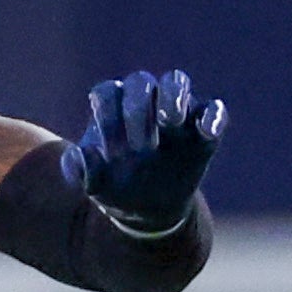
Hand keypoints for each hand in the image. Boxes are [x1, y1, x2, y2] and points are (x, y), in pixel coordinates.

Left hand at [61, 70, 223, 233]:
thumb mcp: (92, 185)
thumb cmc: (114, 186)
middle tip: (140, 147)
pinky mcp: (202, 128)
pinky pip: (213, 110)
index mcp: (111, 109)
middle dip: (137, 108)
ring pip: (176, 81)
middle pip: (140, 82)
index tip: (111, 154)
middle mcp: (143, 101)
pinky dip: (212, 116)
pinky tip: (207, 131)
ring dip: (174, 95)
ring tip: (170, 120)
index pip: (107, 93)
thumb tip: (79, 155)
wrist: (146, 209)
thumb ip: (78, 170)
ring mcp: (175, 110)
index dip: (107, 117)